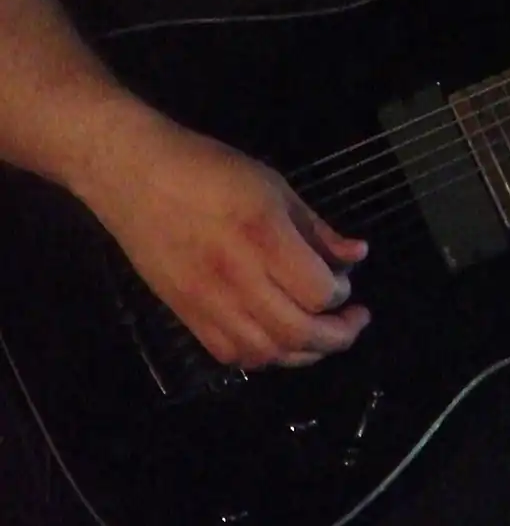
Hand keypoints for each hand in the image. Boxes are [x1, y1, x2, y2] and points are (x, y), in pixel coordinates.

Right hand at [72, 104, 369, 370]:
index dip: (340, 294)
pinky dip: (264, 355)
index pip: (317, 292)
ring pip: (266, 353)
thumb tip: (355, 257)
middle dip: (336, 336)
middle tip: (352, 322)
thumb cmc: (211, 170)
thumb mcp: (275, 187)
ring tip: (321, 334)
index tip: (345, 281)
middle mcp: (237, 277)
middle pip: (298, 332)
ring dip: (303, 352)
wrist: (138, 178)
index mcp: (263, 235)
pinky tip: (278, 338)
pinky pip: (232, 355)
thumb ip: (316, 228)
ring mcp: (208, 303)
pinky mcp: (186, 316)